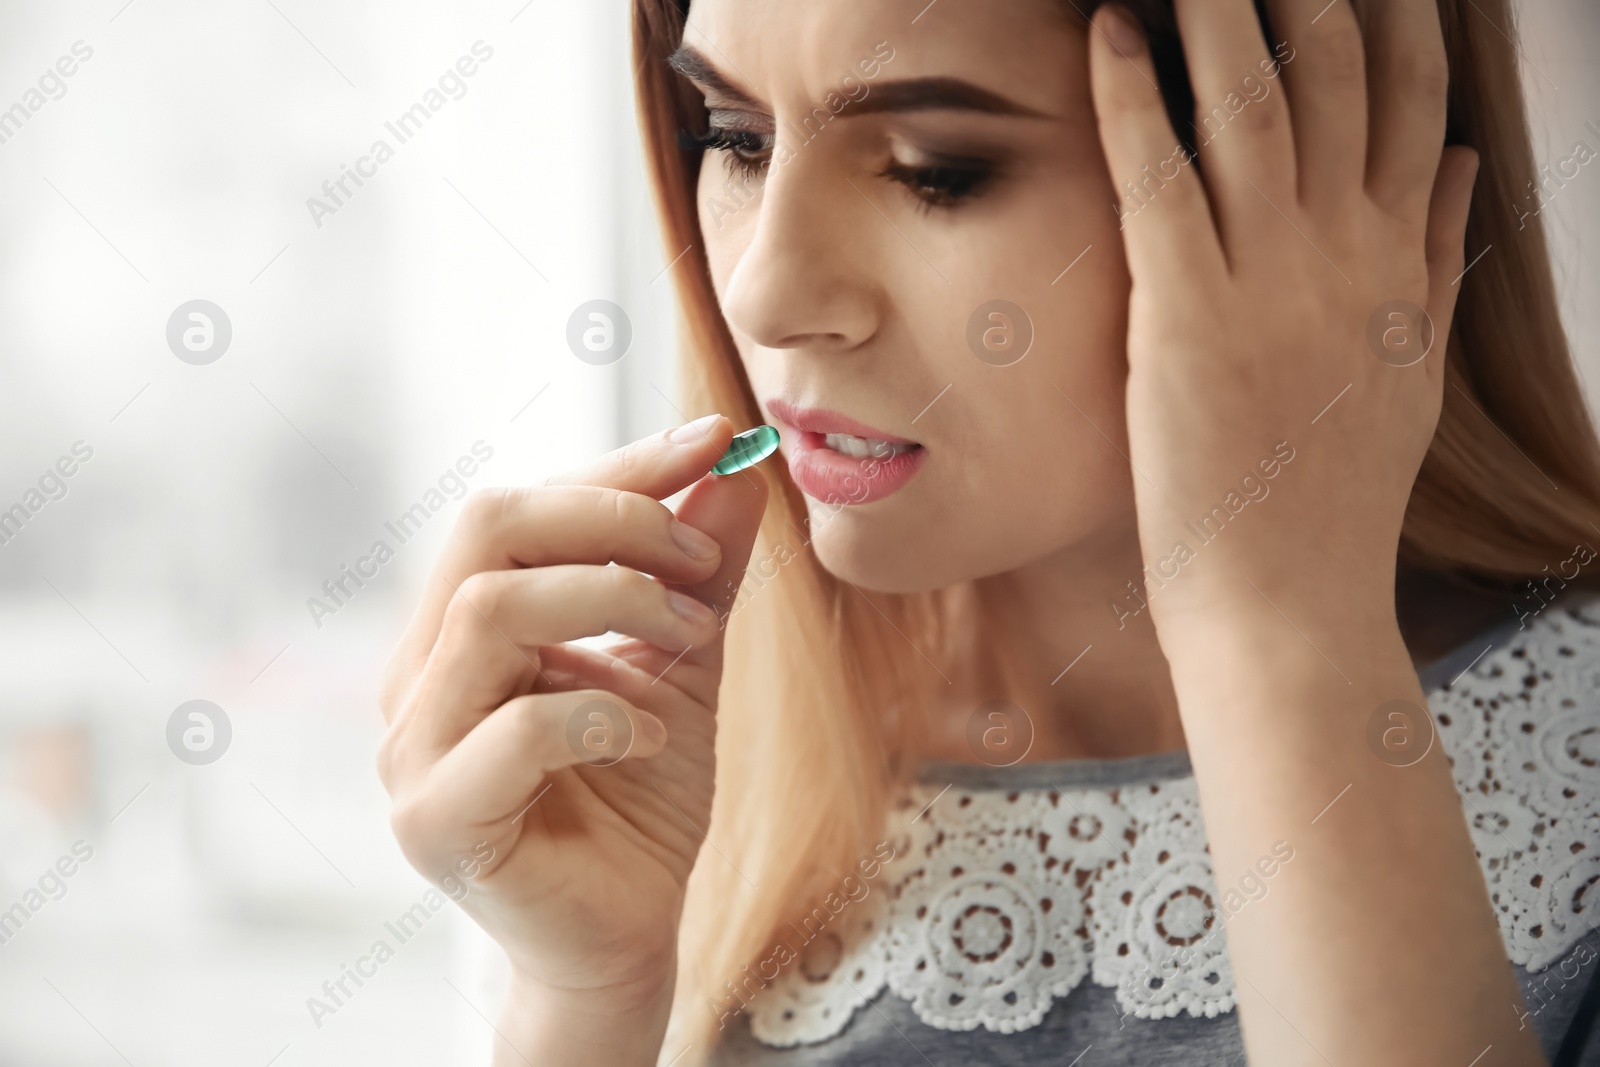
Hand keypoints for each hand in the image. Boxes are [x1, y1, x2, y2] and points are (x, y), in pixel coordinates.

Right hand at [375, 415, 766, 1017]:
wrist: (627, 933)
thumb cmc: (639, 799)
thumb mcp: (685, 665)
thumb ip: (699, 574)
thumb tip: (733, 472)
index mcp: (461, 626)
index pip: (517, 507)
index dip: (618, 468)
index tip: (714, 441)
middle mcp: (420, 673)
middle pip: (486, 528)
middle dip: (613, 521)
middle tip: (701, 558)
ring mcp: (413, 747)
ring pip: (490, 610)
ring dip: (614, 603)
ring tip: (690, 638)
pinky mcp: (434, 819)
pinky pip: (512, 729)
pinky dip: (599, 713)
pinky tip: (643, 738)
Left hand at [1089, 0, 1478, 633]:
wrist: (1290, 607)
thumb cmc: (1332, 503)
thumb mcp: (1408, 375)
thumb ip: (1433, 264)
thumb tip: (1455, 170)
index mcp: (1397, 266)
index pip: (1410, 101)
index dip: (1390, 15)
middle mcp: (1345, 256)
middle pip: (1339, 77)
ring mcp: (1270, 285)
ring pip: (1253, 108)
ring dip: (1221, 12)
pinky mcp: (1187, 322)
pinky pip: (1162, 182)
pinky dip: (1136, 100)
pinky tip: (1115, 35)